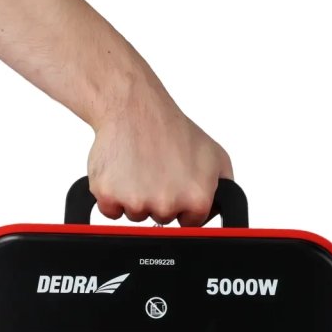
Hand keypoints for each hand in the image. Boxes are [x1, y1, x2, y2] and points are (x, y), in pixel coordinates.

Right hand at [87, 84, 232, 226]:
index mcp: (196, 199)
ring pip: (135, 216)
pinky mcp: (108, 196)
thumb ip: (223, 189)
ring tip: (139, 167)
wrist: (134, 108)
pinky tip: (122, 171)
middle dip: (158, 200)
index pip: (189, 223)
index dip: (182, 206)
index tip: (176, 187)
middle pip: (160, 220)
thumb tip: (222, 211)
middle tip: (156, 170)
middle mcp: (167, 205)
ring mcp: (136, 203)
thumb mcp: (215, 156)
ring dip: (134, 197)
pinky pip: (110, 211)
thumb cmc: (172, 129)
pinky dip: (112, 194)